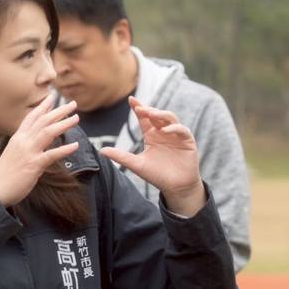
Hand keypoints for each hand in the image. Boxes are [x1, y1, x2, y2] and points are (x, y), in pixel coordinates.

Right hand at [0, 97, 79, 206]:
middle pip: (43, 121)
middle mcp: (23, 141)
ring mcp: (28, 152)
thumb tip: (38, 143)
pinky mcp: (33, 165)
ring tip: (76, 118)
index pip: (31, 117)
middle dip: (59, 111)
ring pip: (48, 132)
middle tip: (73, 104)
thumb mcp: (14, 154)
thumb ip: (25, 146)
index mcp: (18, 138)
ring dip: (64, 124)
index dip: (42, 106)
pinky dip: (64, 149)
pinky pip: (51, 155)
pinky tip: (75, 145)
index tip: (52, 97)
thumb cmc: (4, 174)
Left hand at [99, 98, 204, 216]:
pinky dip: (174, 128)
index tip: (131, 100)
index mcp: (151, 135)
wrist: (175, 188)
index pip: (144, 118)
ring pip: (170, 118)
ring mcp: (176, 135)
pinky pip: (182, 130)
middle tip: (140, 108)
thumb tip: (101, 150)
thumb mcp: (137, 164)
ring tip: (151, 114)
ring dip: (161, 114)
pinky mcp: (187, 141)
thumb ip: (120, 156)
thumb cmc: (157, 175)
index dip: (138, 108)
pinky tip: (164, 131)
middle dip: (149, 110)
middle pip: (157, 115)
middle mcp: (163, 132)